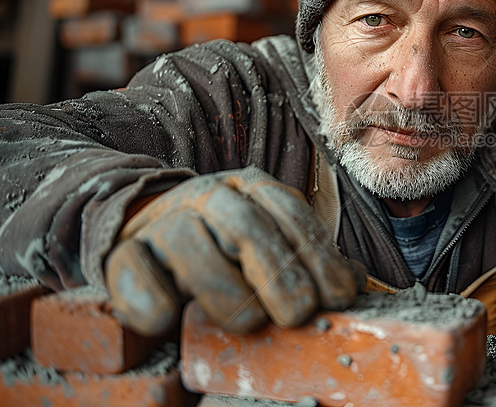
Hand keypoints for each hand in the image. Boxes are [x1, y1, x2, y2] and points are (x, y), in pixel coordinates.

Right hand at [104, 167, 363, 335]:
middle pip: (247, 228)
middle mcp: (210, 197)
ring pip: (191, 244)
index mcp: (253, 190)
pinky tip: (171, 320)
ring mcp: (164, 221)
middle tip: (297, 315)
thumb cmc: (221, 246)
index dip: (321, 257)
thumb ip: (307, 257)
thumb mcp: (270, 241)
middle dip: (280, 274)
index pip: (293, 215)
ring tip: (247, 322)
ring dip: (225, 290)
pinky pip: (134, 271)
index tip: (339, 297)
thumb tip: (355, 282)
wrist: (142, 229)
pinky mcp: (123, 251)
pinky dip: (153, 300)